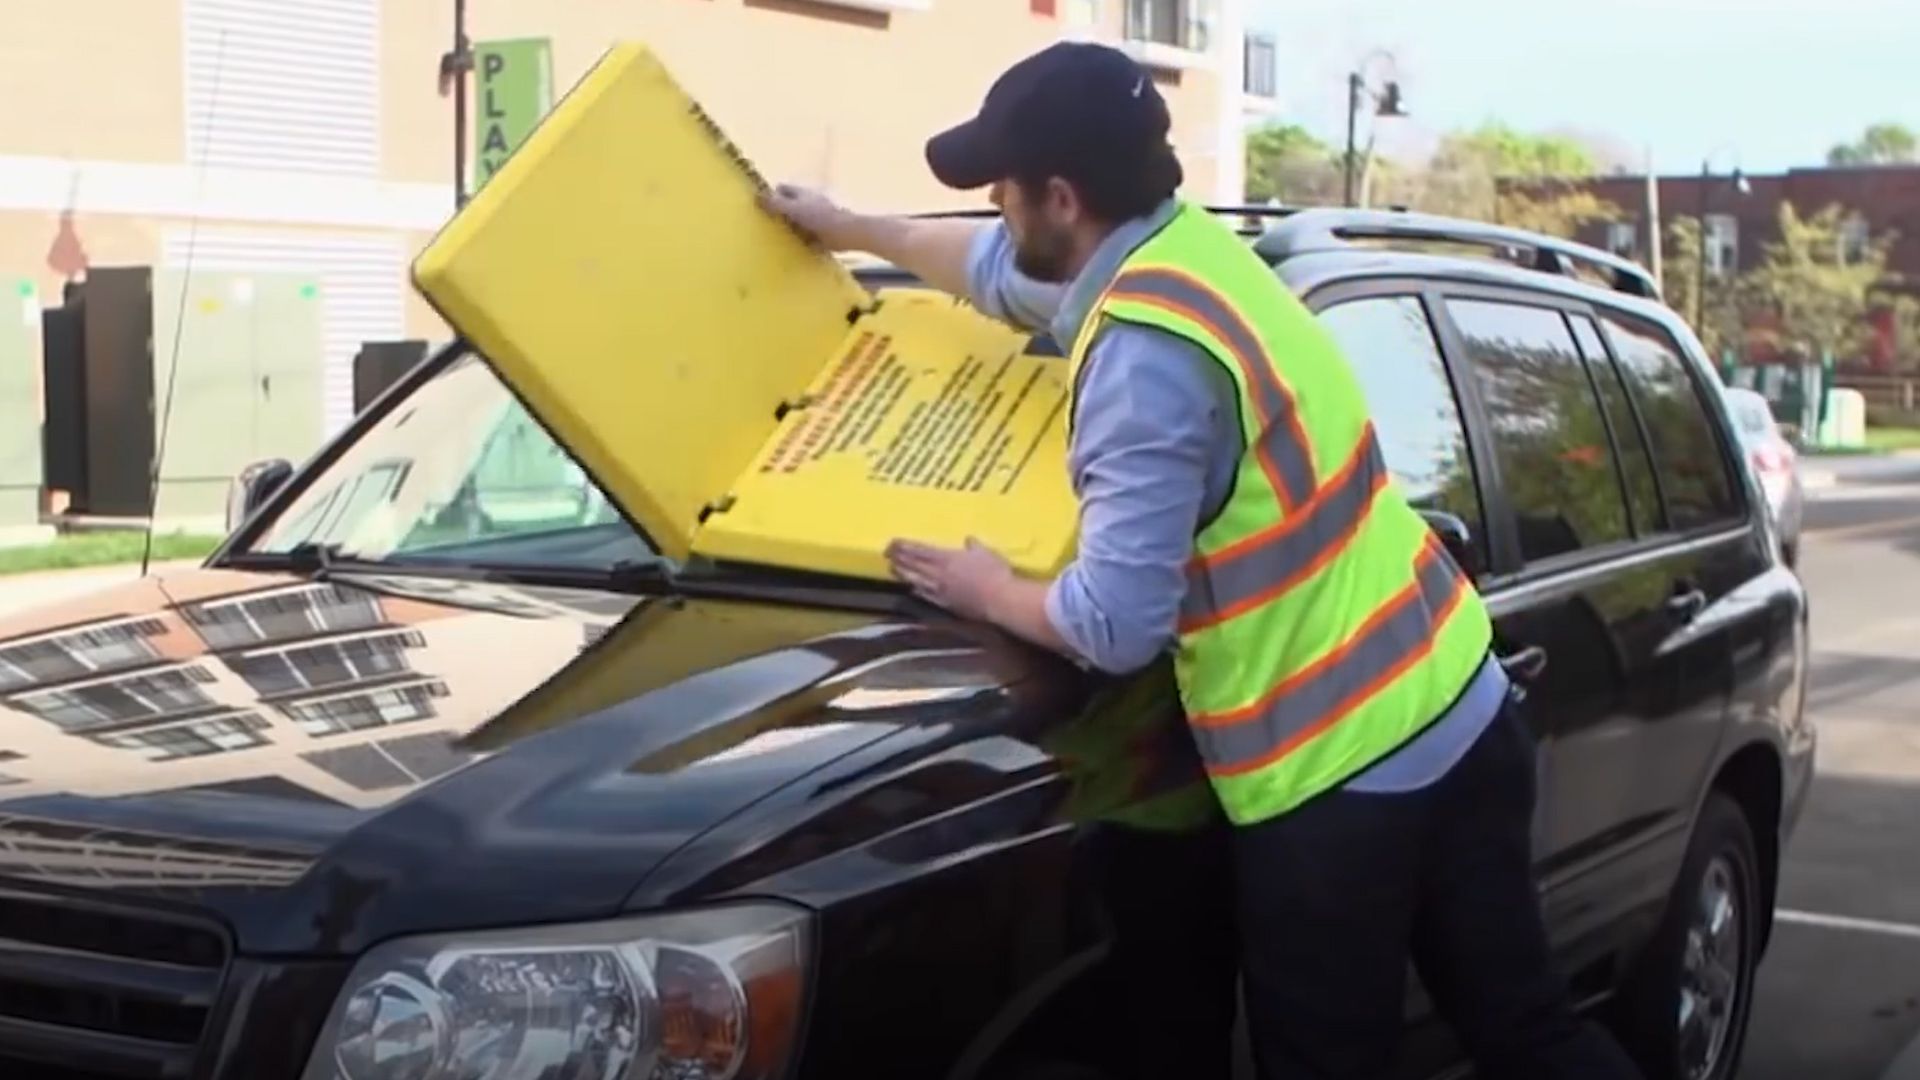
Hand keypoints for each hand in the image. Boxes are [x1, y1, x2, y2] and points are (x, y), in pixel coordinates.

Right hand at [759, 183, 859, 250]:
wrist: (846, 233)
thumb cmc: (820, 217)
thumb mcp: (794, 209)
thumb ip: (776, 203)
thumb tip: (756, 196)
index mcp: (802, 193)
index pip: (782, 188)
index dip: (771, 195)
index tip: (761, 207)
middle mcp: (809, 202)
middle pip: (788, 204)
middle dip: (778, 212)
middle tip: (764, 225)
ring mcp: (816, 217)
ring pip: (797, 219)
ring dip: (788, 227)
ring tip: (774, 239)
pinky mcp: (822, 232)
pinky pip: (805, 234)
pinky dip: (799, 239)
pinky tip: (791, 248)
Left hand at [886, 537, 1014, 620]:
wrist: (999, 599)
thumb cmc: (994, 572)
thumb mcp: (986, 552)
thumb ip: (975, 546)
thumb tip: (968, 539)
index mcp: (947, 558)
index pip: (920, 550)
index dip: (905, 546)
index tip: (893, 542)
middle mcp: (938, 573)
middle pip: (913, 565)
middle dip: (898, 558)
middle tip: (887, 554)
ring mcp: (940, 590)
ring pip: (916, 580)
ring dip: (903, 574)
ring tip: (893, 569)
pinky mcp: (946, 604)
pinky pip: (926, 596)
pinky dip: (917, 591)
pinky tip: (912, 589)